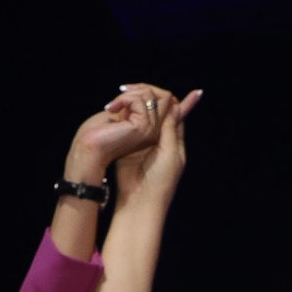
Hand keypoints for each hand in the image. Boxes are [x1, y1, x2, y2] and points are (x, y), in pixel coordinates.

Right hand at [86, 82, 201, 206]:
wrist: (139, 202)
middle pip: (155, 111)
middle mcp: (159, 139)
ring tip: (123, 95)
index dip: (165, 99)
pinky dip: (123, 116)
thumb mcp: (170, 153)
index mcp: (173, 140)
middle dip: (146, 98)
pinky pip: (127, 126)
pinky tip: (117, 109)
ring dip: (133, 105)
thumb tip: (174, 105)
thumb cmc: (160, 180)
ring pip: (140, 117)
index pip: (173, 112)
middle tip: (130, 90)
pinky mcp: (128, 147)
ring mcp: (143, 142)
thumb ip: (170, 129)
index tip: (155, 90)